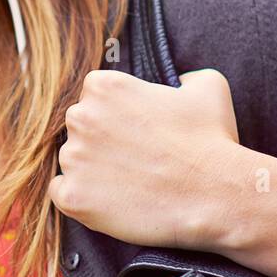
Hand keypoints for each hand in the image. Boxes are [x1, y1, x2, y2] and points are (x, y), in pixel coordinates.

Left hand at [47, 67, 244, 249]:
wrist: (216, 195)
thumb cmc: (212, 141)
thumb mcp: (208, 88)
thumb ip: (185, 76)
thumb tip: (181, 81)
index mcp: (103, 86)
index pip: (94, 97)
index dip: (116, 115)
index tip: (137, 131)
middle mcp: (80, 117)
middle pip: (79, 128)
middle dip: (102, 141)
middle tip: (135, 159)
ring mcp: (73, 158)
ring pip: (72, 161)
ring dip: (93, 170)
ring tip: (130, 182)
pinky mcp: (73, 196)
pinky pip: (60, 193)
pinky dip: (79, 197)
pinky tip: (108, 200)